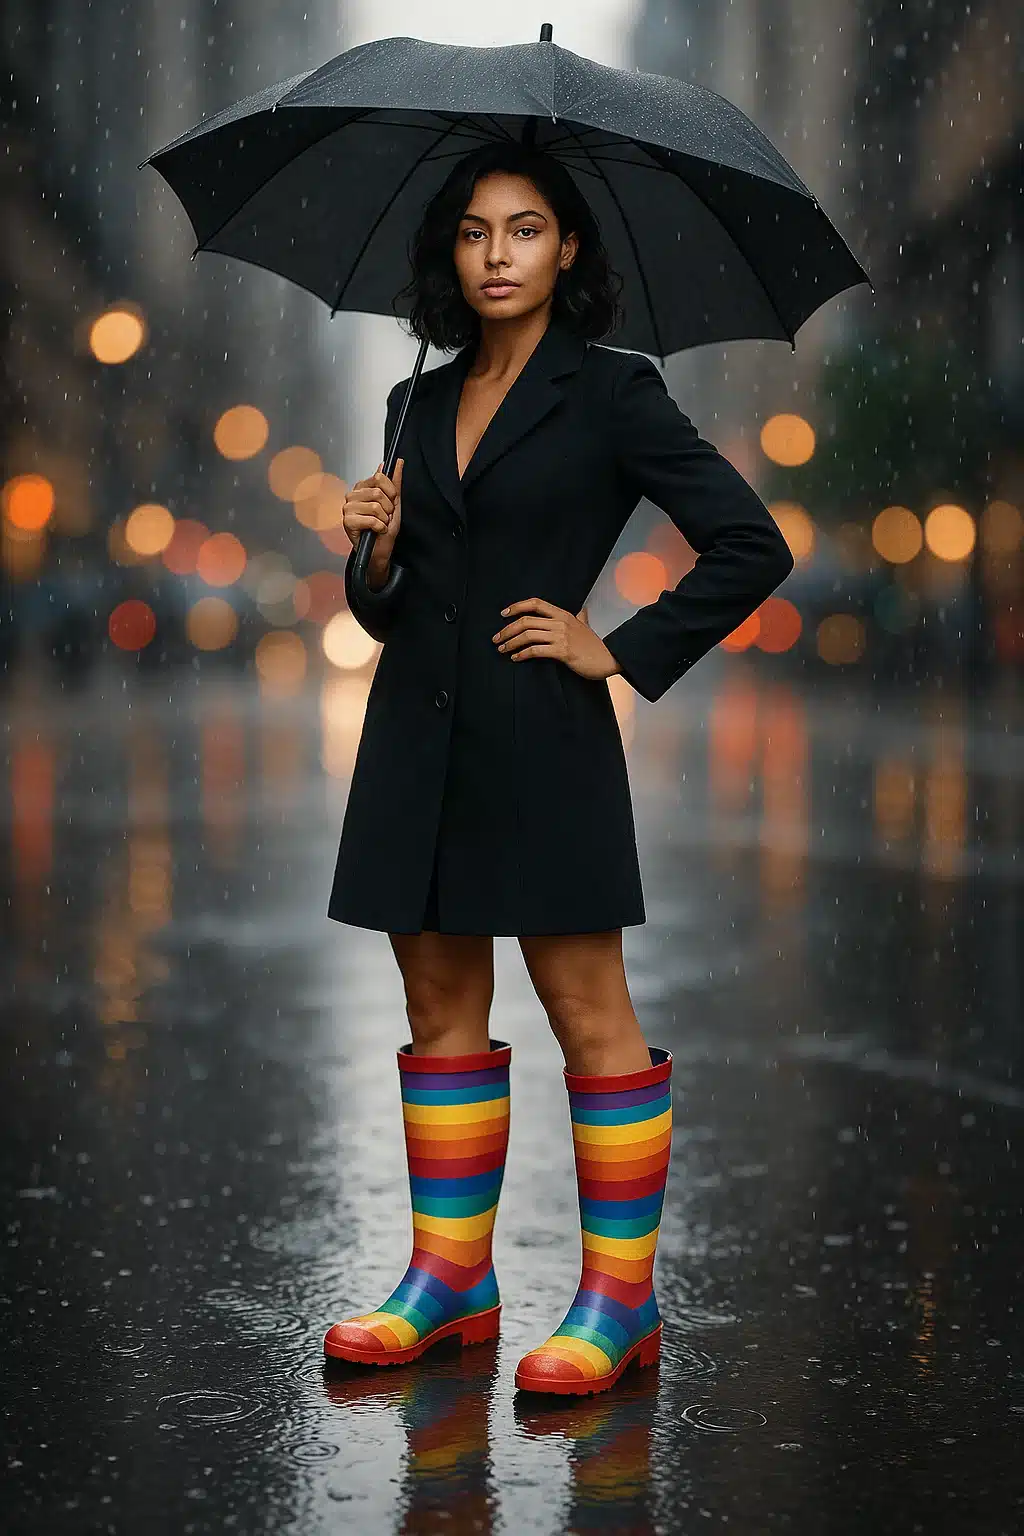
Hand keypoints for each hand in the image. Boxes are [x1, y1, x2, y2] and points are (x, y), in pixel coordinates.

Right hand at [342, 459, 403, 571]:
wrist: (380, 550)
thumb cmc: (385, 528)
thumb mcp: (394, 503)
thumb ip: (395, 482)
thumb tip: (398, 463)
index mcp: (362, 488)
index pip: (379, 477)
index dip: (391, 491)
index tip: (392, 501)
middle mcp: (353, 495)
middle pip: (378, 492)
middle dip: (388, 508)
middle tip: (385, 517)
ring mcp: (348, 508)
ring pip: (375, 506)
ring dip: (384, 519)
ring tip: (380, 524)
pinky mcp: (347, 521)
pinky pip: (371, 519)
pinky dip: (379, 527)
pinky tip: (376, 530)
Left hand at [492, 598, 620, 681]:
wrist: (609, 659)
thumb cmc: (595, 646)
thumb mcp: (586, 627)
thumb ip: (581, 617)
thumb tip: (583, 610)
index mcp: (563, 614)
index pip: (536, 603)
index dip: (517, 606)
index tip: (503, 614)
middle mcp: (561, 622)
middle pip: (526, 621)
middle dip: (507, 630)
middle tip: (496, 639)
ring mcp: (562, 636)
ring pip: (528, 635)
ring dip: (511, 643)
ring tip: (502, 649)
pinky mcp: (563, 652)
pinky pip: (536, 651)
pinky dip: (522, 654)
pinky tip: (516, 658)